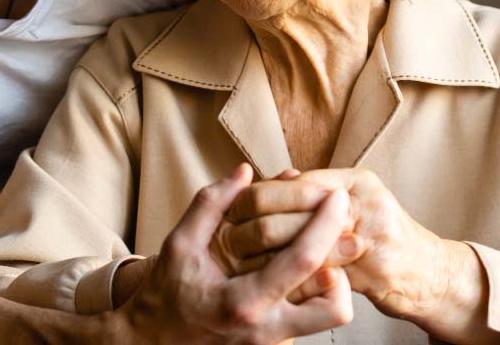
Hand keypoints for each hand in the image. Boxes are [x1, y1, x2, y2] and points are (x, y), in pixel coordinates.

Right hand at [117, 164, 353, 344]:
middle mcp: (265, 329)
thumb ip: (211, 204)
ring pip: (330, 317)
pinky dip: (317, 292)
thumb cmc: (167, 291)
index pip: (302, 261)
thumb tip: (244, 172)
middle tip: (343, 232)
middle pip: (335, 306)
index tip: (338, 197)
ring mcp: (273, 342)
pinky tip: (304, 269)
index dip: (325, 223)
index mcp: (242, 301)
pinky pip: (312, 319)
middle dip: (346, 265)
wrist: (153, 342)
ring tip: (321, 251)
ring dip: (334, 283)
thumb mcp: (180, 243)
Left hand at [227, 169, 465, 323]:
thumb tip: (273, 177)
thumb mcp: (352, 202)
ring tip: (237, 264)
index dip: (258, 197)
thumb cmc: (381, 235)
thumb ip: (315, 190)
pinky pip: (318, 275)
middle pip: (293, 208)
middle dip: (255, 226)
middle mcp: (365, 201)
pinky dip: (291, 281)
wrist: (429, 274)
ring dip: (267, 256)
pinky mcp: (372, 270)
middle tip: (226, 239)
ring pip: (301, 242)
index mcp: (357, 180)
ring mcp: (371, 234)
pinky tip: (268, 286)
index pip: (293, 183)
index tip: (231, 211)